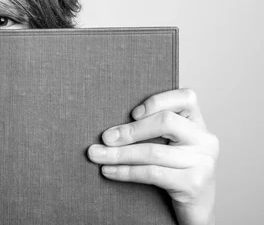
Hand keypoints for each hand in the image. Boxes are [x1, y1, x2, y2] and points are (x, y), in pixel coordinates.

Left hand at [87, 88, 217, 224]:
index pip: (186, 98)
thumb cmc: (174, 168)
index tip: (132, 113)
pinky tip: (108, 171)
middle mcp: (205, 139)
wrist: (196, 205)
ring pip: (153, 151)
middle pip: (166, 122)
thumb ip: (151, 127)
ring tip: (97, 155)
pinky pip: (152, 173)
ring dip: (119, 154)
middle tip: (105, 138)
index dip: (157, 101)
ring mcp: (203, 162)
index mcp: (197, 122)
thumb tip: (109, 128)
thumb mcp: (168, 143)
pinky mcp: (194, 183)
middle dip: (130, 130)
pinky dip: (126, 171)